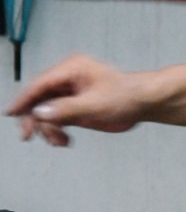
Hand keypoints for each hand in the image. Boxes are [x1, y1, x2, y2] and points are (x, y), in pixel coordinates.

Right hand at [5, 55, 145, 145]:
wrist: (146, 103)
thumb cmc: (126, 96)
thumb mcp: (95, 105)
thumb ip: (67, 109)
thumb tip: (40, 112)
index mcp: (70, 70)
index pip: (39, 85)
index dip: (24, 99)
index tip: (11, 113)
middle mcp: (67, 80)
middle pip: (40, 99)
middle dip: (34, 118)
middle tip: (29, 136)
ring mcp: (71, 94)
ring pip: (47, 111)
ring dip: (48, 128)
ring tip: (60, 142)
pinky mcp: (76, 107)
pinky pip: (58, 119)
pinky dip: (57, 131)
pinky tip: (64, 141)